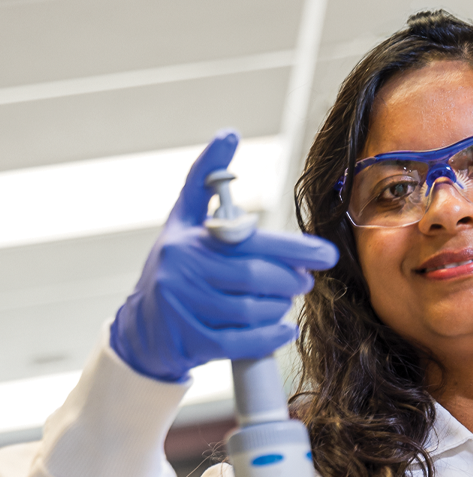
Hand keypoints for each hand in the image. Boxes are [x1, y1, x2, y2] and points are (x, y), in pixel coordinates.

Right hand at [110, 130, 338, 381]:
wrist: (141, 327)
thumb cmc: (176, 265)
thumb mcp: (183, 219)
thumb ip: (206, 179)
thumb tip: (228, 133)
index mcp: (188, 238)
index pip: (250, 240)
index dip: (293, 248)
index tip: (326, 254)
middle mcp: (182, 271)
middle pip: (255, 276)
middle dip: (291, 279)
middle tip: (308, 279)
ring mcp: (183, 308)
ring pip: (251, 310)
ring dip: (279, 307)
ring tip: (285, 300)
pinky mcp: (189, 342)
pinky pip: (241, 343)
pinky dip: (269, 337)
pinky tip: (283, 329)